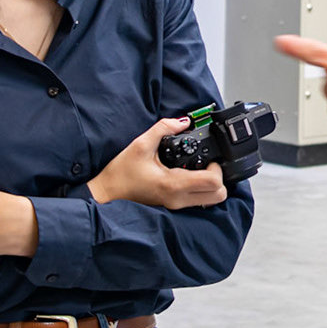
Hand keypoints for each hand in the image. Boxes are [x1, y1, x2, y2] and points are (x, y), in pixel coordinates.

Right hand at [88, 117, 228, 208]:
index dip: (216, 167)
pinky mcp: (173, 206)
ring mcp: (176, 205)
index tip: (207, 157)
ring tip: (197, 169)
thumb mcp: (141, 144)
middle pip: (219, 195)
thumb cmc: (121, 173)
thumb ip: (164, 128)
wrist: (107, 193)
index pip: (213, 183)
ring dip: (211, 184)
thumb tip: (183, 121)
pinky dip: (201, 189)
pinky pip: (198, 201)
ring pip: (211, 200)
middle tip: (206, 164)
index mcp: (173, 184)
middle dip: (219, 177)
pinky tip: (188, 175)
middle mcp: (178, 198)